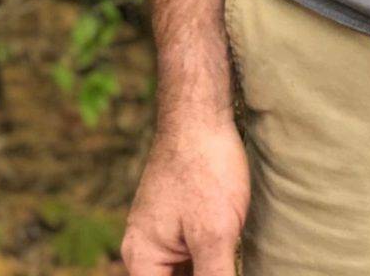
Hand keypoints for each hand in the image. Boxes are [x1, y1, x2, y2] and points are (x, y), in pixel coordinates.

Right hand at [120, 113, 249, 275]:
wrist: (200, 110)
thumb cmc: (205, 166)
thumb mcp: (214, 235)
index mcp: (141, 259)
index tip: (216, 274)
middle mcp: (144, 250)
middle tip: (225, 266)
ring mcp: (161, 233)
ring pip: (183, 274)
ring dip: (206, 273)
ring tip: (226, 255)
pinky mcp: (179, 221)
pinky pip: (189, 259)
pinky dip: (207, 266)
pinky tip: (228, 261)